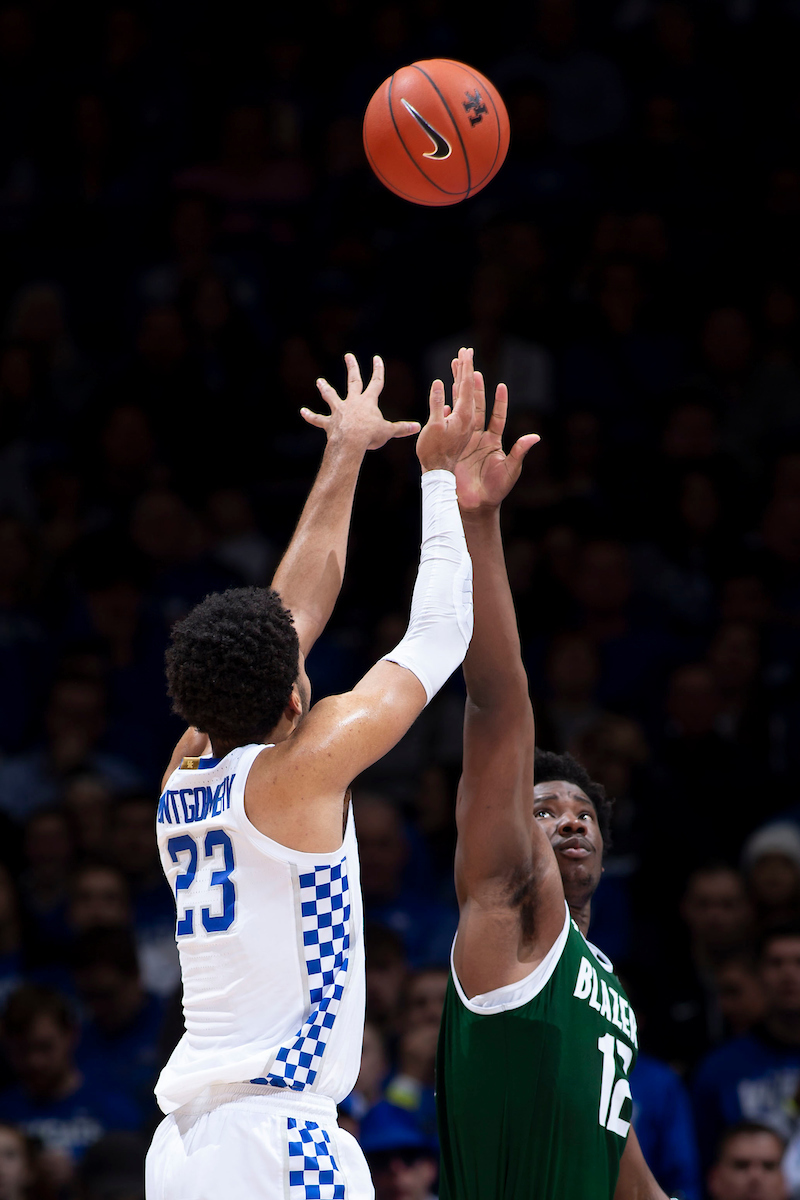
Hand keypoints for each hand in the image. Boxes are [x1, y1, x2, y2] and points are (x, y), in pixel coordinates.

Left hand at [301, 353, 419, 450]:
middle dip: (352, 368)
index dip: (378, 370)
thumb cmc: (370, 435)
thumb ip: (402, 428)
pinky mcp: (330, 423)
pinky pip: (318, 419)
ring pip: (331, 397)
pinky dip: (311, 416)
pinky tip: (303, 412)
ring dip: (326, 389)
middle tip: (348, 356)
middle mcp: (353, 402)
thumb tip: (418, 427)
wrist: (351, 442)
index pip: (376, 382)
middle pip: (353, 382)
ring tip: (320, 382)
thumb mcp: (388, 431)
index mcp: (368, 402)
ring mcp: (339, 411)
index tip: (376, 358)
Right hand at [416, 346, 475, 473]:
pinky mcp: (455, 430)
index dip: (467, 369)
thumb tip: (437, 383)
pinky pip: (455, 408)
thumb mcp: (434, 429)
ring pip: (461, 397)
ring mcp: (462, 425)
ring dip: (458, 379)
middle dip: (465, 369)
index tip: (467, 352)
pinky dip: (451, 395)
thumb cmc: (435, 456)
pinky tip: (447, 388)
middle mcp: (467, 419)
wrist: (438, 477)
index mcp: (466, 417)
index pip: (468, 387)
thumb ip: (437, 406)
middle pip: (468, 389)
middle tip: (464, 351)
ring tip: (455, 363)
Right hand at [455, 369, 538, 511]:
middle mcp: (479, 438)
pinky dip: (447, 416)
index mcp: (494, 441)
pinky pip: (450, 429)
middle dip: (476, 390)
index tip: (501, 386)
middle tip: (473, 371)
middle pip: (478, 409)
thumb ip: (519, 451)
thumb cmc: (496, 490)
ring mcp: (465, 442)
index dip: (499, 402)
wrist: (476, 505)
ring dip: (460, 397)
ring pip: (463, 414)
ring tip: (457, 378)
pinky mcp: (453, 449)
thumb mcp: (510, 470)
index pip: (497, 416)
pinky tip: (444, 402)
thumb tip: (535, 437)